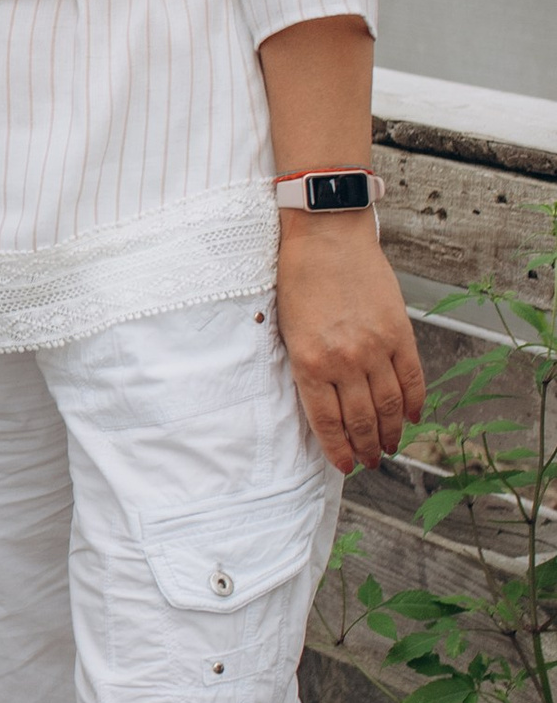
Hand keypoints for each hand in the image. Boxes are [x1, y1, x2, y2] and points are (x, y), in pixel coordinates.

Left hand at [276, 216, 426, 474]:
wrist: (325, 235)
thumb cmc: (298, 279)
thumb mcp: (288, 329)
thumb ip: (307, 367)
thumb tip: (324, 404)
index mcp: (309, 362)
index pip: (328, 422)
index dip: (339, 450)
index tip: (345, 466)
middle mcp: (344, 361)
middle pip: (362, 420)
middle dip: (366, 448)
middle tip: (369, 462)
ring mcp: (375, 347)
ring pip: (390, 406)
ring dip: (392, 433)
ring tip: (390, 447)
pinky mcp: (399, 332)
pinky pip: (412, 378)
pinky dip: (415, 403)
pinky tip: (412, 418)